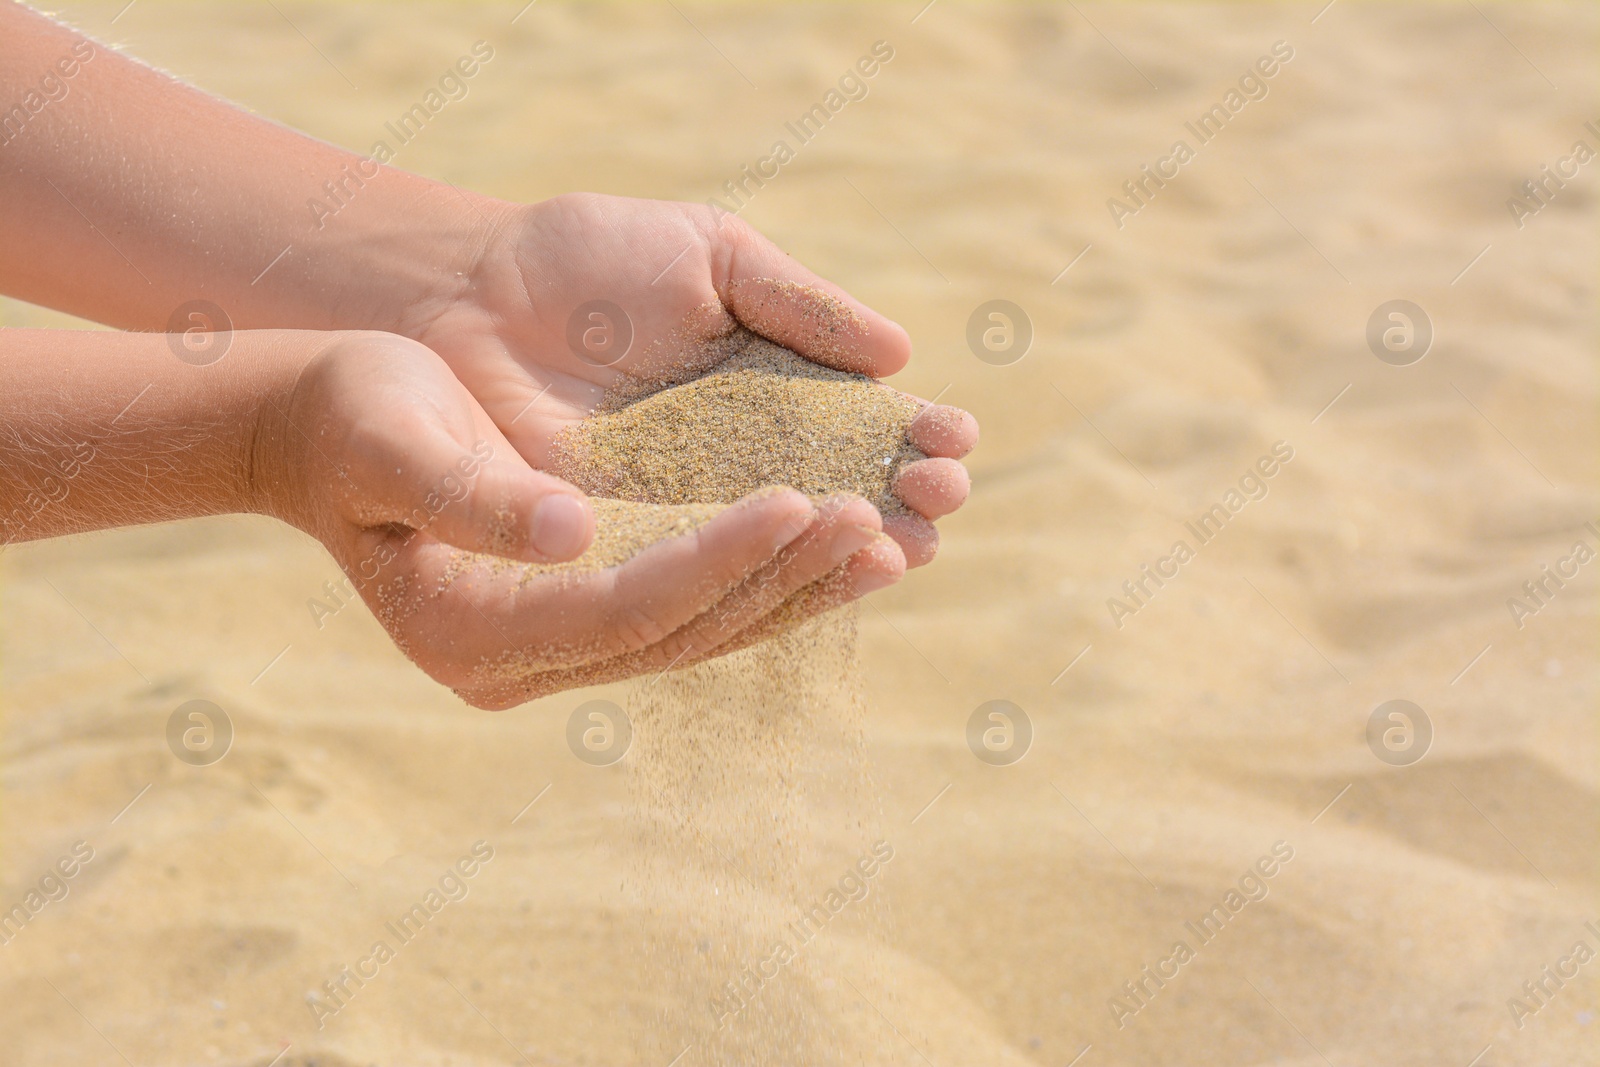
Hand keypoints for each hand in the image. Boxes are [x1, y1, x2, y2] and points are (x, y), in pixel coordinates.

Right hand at [266, 332, 904, 707]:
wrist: (329, 428)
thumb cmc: (350, 419)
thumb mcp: (391, 441)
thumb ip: (471, 494)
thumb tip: (573, 532)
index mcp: (469, 632)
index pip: (622, 609)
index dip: (715, 560)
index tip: (797, 500)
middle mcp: (522, 662)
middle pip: (680, 633)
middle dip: (779, 576)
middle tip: (874, 519)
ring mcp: (560, 649)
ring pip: (703, 633)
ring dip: (795, 587)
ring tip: (887, 541)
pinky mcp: (591, 613)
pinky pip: (699, 608)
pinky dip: (769, 578)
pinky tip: (838, 545)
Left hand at [407, 192, 977, 566]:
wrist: (472, 292)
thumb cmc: (593, 259)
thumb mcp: (714, 257)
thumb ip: (800, 305)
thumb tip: (901, 356)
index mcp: (774, 388)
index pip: (861, 424)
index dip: (912, 434)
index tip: (956, 438)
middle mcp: (744, 459)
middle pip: (841, 492)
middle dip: (900, 498)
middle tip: (942, 496)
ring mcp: (691, 508)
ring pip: (788, 544)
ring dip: (852, 545)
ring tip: (904, 543)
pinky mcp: (635, 545)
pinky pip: (709, 569)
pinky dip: (766, 574)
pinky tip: (821, 569)